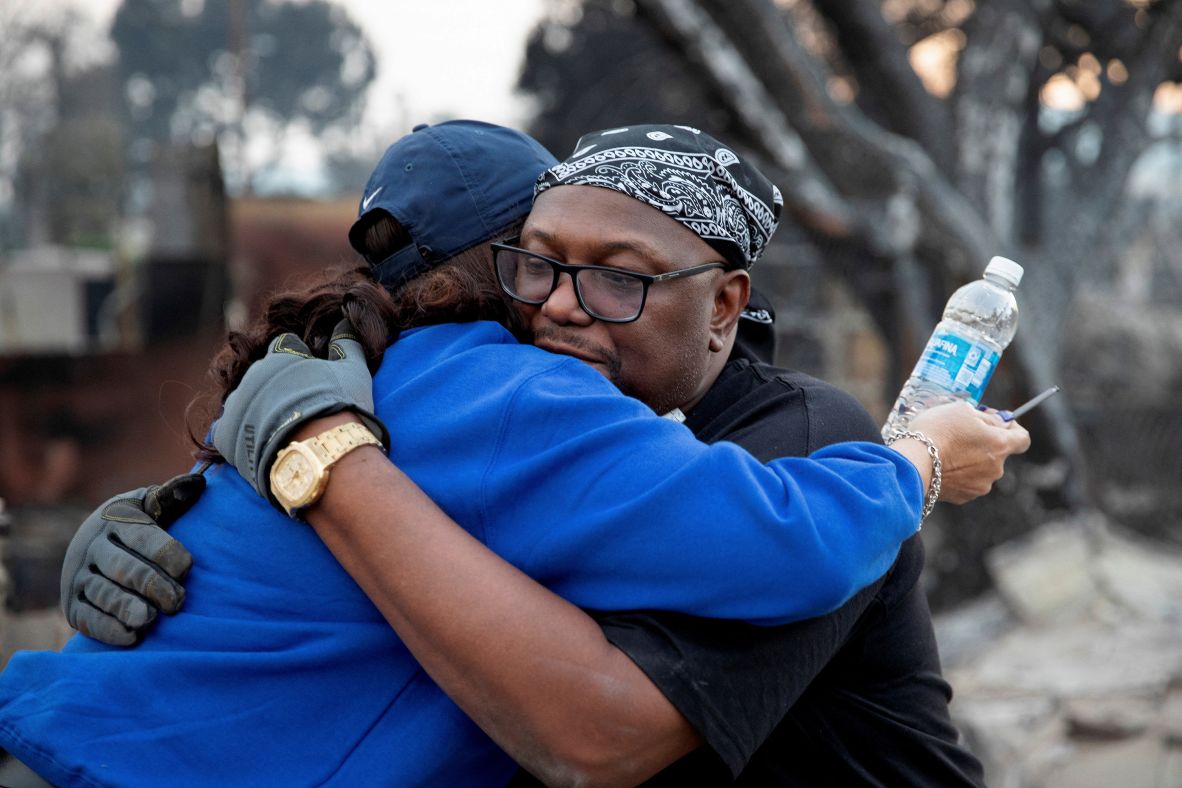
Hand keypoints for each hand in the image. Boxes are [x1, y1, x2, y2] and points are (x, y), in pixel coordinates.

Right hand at [61, 473, 204, 644]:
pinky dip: (108, 629)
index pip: (141, 536)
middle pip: (124, 568)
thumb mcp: (149, 506)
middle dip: (152, 585)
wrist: (90, 547)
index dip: (165, 552)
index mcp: (115, 519)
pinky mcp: (72, 605)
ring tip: (149, 618)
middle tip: (177, 602)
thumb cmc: (134, 525)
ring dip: (126, 607)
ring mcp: (79, 577)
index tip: (188, 568)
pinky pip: (88, 619)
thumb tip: (199, 483)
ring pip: (104, 594)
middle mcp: (93, 547)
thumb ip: (171, 497)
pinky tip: (132, 636)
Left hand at [212, 320, 389, 505]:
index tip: (311, 377)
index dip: (298, 359)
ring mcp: (236, 404)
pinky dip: (241, 435)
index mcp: (280, 355)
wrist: (319, 453)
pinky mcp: (225, 434)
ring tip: (283, 430)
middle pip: (263, 375)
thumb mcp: (353, 371)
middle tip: (300, 407)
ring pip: (245, 401)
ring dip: (259, 410)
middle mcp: (253, 375)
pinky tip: (260, 444)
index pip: (284, 345)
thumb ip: (346, 343)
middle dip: (277, 387)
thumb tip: (344, 323)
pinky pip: (227, 430)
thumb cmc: (340, 407)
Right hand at [909, 401, 1030, 502]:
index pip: (1023, 439)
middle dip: (984, 443)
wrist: (912, 462)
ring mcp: (980, 486)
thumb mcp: (962, 410)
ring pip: (981, 469)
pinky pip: (966, 482)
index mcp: (1000, 445)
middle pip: (998, 454)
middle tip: (962, 433)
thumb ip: (986, 417)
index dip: (1013, 429)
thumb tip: (999, 422)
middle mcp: (996, 469)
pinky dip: (957, 474)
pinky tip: (940, 465)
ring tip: (945, 450)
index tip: (998, 423)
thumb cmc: (936, 431)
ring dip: (969, 460)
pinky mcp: (963, 497)